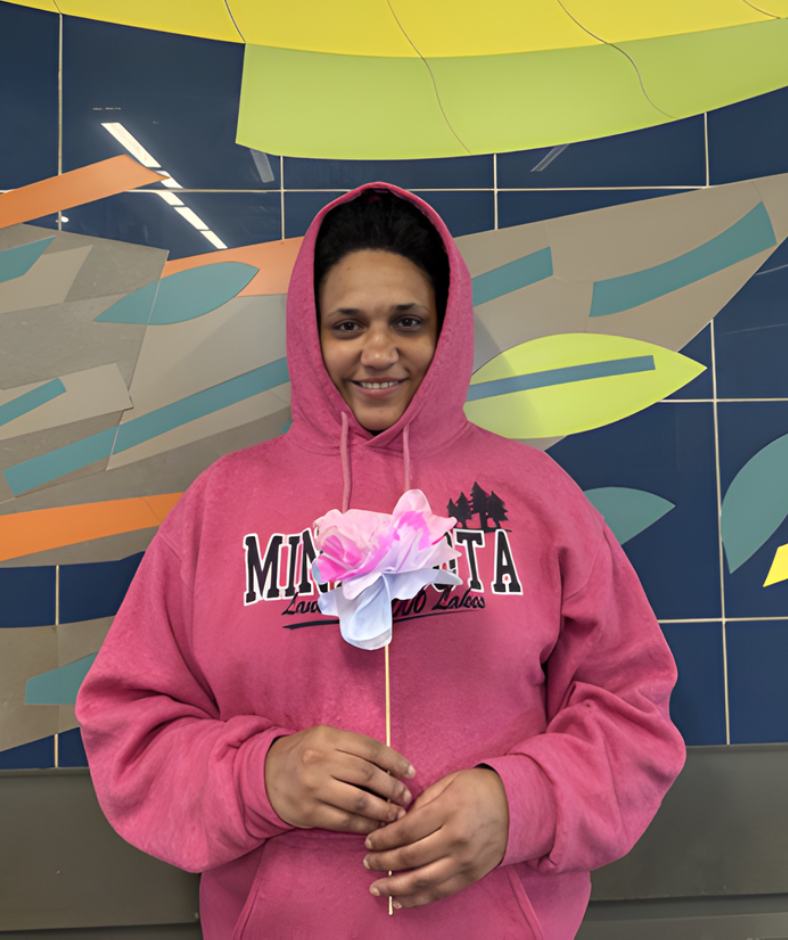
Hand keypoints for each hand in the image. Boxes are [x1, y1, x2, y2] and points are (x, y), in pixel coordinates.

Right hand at [264, 724, 414, 833]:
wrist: (264, 775)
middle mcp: (319, 761)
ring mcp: (313, 788)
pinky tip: (376, 826)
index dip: (395, 761)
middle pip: (367, 775)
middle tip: (406, 797)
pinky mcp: (309, 812)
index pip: (370, 748)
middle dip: (392, 788)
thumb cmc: (303, 754)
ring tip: (396, 814)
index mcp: (327, 737)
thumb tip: (390, 769)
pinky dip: (365, 825)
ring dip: (383, 810)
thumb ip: (352, 749)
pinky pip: (345, 821)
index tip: (410, 772)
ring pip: (359, 801)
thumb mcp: (324, 739)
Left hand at [363, 768, 508, 908]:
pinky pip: (441, 892)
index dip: (383, 838)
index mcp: (448, 810)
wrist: (516, 804)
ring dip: (395, 887)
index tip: (368, 841)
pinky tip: (400, 901)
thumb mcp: (448, 783)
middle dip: (384, 861)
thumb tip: (396, 822)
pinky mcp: (472, 875)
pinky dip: (418, 899)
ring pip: (423, 880)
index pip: (406, 830)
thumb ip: (421, 802)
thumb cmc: (478, 788)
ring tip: (376, 888)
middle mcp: (456, 838)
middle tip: (367, 862)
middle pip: (411, 856)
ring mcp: (465, 860)